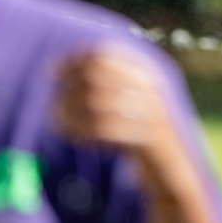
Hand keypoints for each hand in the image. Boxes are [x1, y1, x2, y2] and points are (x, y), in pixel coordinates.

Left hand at [52, 45, 171, 154]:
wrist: (170, 168)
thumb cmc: (136, 133)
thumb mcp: (125, 102)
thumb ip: (99, 83)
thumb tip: (54, 66)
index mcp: (144, 73)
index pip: (104, 54)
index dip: (74, 61)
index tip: (51, 73)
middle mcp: (149, 88)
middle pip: (97, 76)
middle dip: (70, 90)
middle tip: (54, 107)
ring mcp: (150, 111)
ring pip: (97, 103)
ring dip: (71, 114)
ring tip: (60, 124)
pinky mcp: (147, 137)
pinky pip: (106, 129)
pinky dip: (85, 133)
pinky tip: (79, 140)